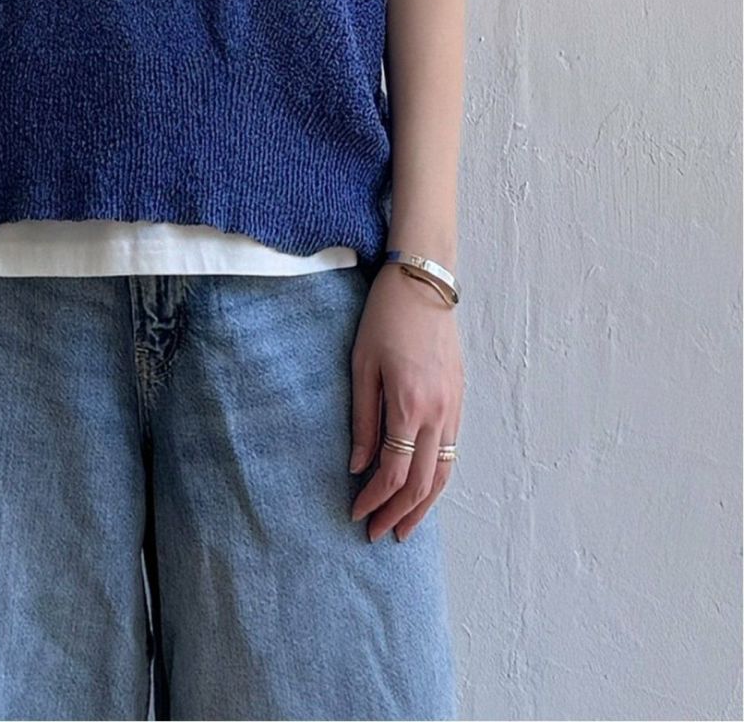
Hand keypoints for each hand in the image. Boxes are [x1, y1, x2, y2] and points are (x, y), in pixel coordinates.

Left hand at [348, 259, 463, 541]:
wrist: (424, 282)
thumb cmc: (384, 318)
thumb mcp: (362, 366)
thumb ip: (364, 420)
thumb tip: (357, 466)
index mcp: (409, 405)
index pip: (393, 472)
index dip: (374, 500)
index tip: (355, 514)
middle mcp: (438, 413)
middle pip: (422, 483)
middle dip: (399, 514)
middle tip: (377, 534)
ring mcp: (454, 407)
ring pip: (444, 473)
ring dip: (425, 506)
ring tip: (405, 527)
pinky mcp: (460, 399)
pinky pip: (452, 451)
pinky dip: (438, 478)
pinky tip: (424, 490)